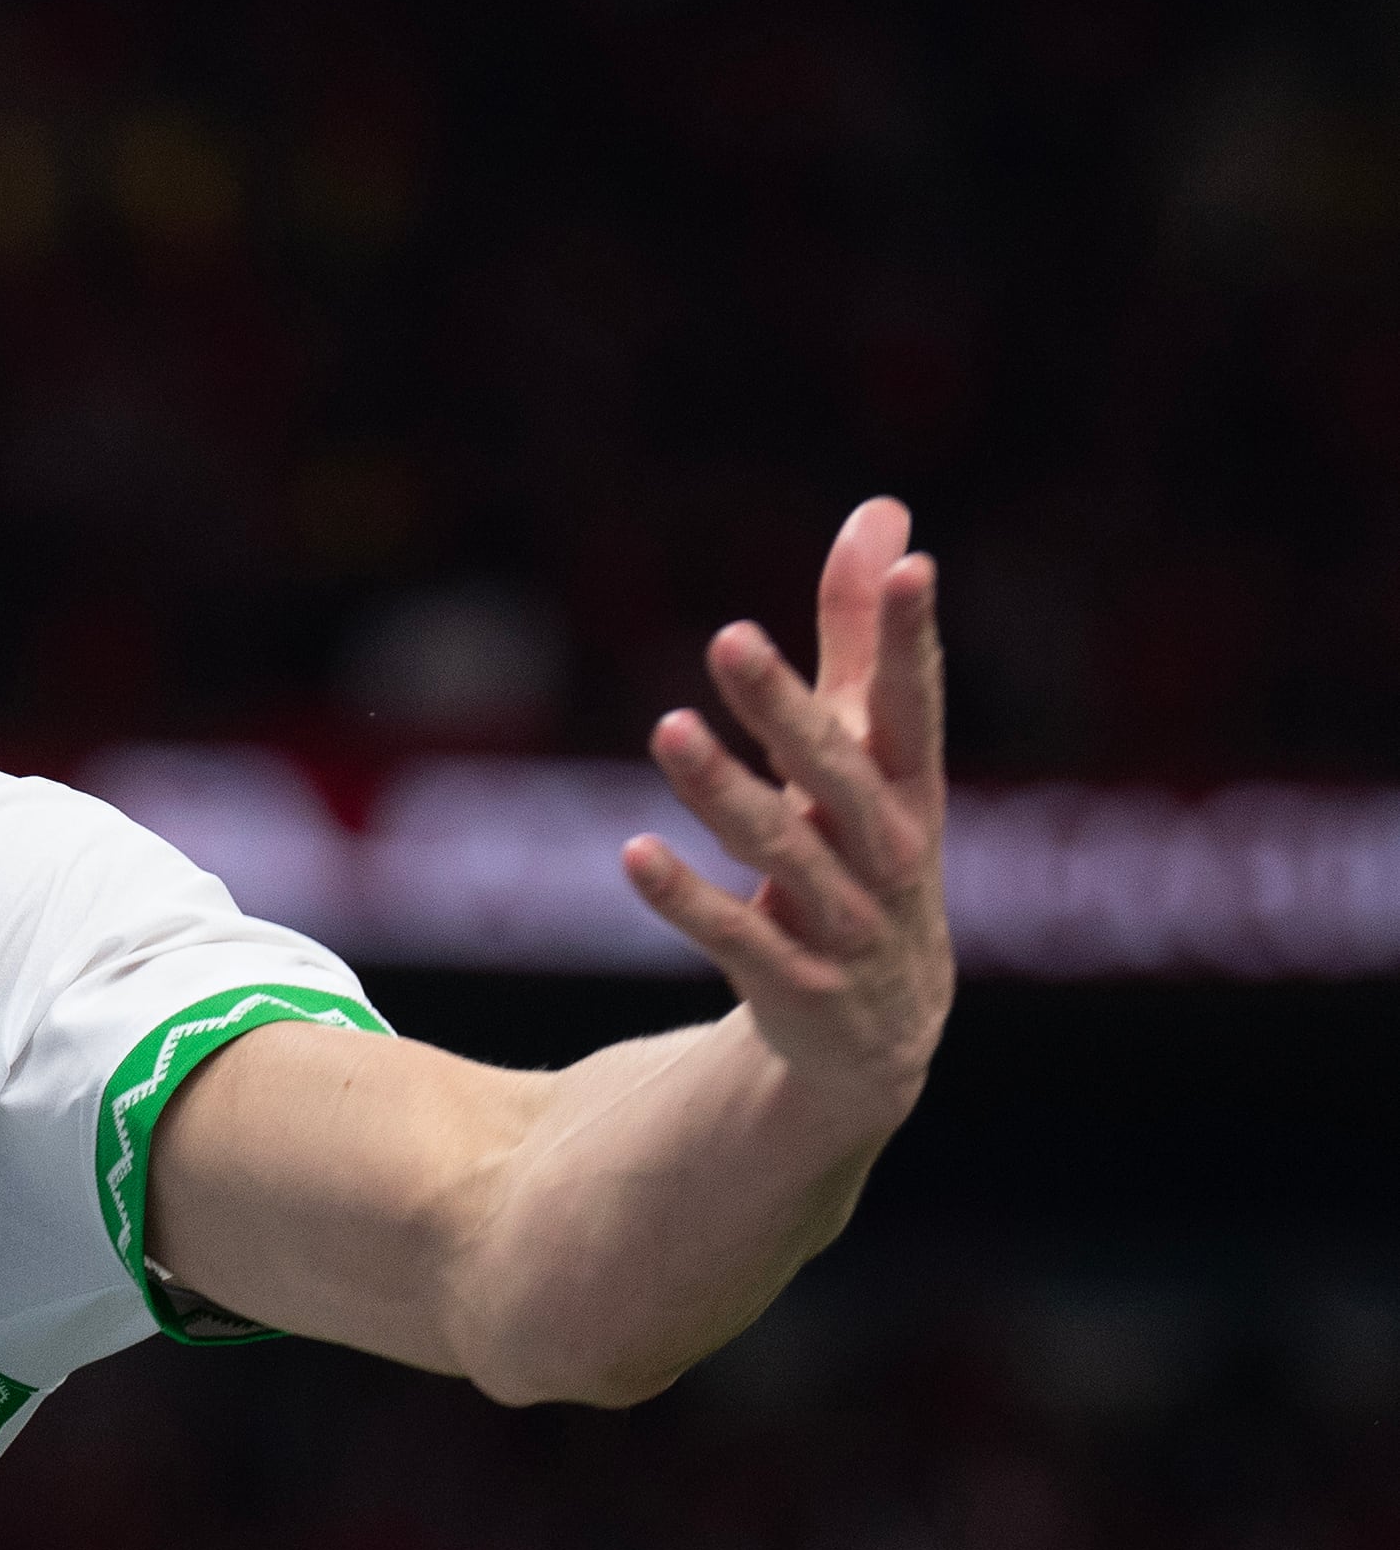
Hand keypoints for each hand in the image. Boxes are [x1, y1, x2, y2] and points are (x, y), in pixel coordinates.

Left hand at [621, 497, 952, 1133]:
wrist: (880, 1036)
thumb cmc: (868, 858)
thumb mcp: (872, 756)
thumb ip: (863, 639)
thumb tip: (882, 513)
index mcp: (912, 790)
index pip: (917, 704)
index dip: (912, 639)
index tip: (911, 567)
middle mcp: (889, 855)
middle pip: (840, 774)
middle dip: (789, 710)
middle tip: (730, 638)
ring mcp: (849, 927)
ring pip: (785, 854)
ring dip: (724, 794)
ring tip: (666, 729)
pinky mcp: (796, 987)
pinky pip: (737, 940)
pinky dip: (686, 901)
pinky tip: (633, 854)